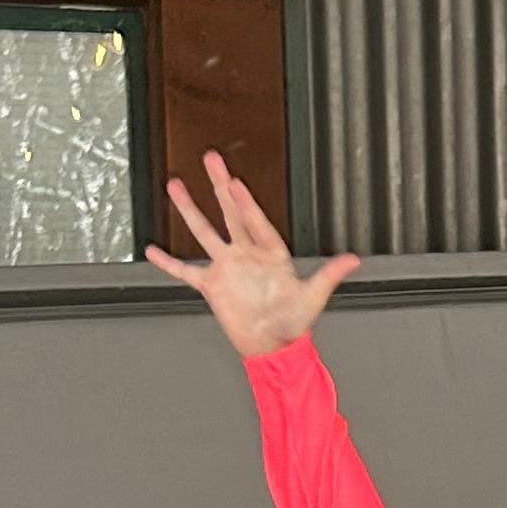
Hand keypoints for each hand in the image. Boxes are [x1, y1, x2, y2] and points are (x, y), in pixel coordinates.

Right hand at [143, 156, 360, 358]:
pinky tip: (153, 251)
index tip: (236, 183)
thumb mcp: (313, 297)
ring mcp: (227, 268)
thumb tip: (353, 260)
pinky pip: (186, 272)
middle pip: (230, 214)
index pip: (256, 222)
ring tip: (175, 185)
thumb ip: (329, 275)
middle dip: (220, 186)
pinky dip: (169, 263)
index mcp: (271, 253)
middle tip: (211, 160)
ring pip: (205, 232)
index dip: (247, 204)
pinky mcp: (213, 287)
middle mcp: (247, 255)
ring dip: (190, 209)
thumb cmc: (294, 323)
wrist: (272, 347)